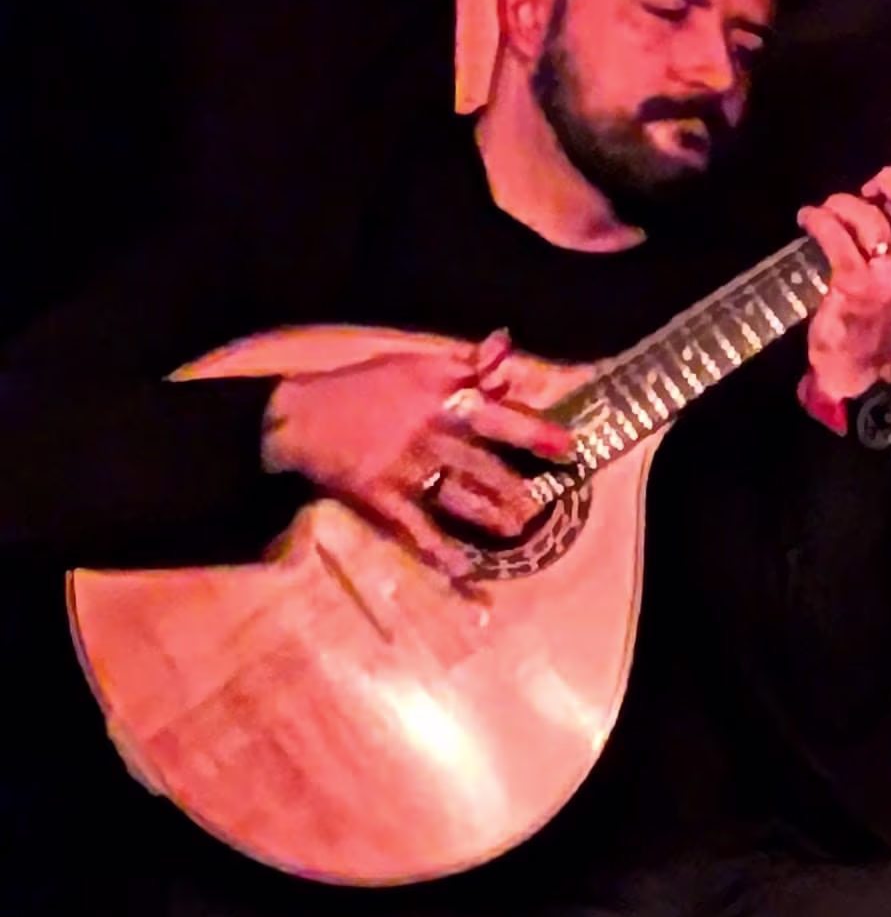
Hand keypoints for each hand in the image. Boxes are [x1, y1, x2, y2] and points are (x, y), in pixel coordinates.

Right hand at [261, 329, 576, 575]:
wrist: (296, 417)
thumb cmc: (362, 388)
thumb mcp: (413, 364)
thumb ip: (464, 362)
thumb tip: (505, 345)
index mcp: (439, 400)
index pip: (495, 414)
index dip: (534, 430)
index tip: (569, 445)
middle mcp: (428, 436)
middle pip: (482, 463)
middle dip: (516, 485)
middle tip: (542, 502)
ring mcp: (405, 469)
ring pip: (457, 496)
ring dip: (490, 514)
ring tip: (516, 526)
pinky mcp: (381, 497)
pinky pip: (415, 528)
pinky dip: (439, 551)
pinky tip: (463, 570)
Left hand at [802, 164, 890, 404]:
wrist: (857, 371)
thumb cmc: (880, 326)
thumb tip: (887, 204)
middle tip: (870, 187)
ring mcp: (889, 277)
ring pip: (872, 216)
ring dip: (842, 203)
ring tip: (827, 210)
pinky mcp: (854, 284)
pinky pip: (836, 235)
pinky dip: (818, 219)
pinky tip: (808, 220)